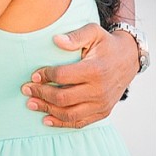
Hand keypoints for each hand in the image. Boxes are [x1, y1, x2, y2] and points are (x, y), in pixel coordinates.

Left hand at [21, 23, 138, 128]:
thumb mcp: (93, 32)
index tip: (33, 75)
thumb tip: (56, 40)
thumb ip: (75, 36)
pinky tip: (46, 119)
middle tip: (25, 90)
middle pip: (63, 98)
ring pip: (69, 114)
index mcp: (95, 70)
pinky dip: (62, 123)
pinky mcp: (103, 112)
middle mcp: (99, 90)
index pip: (62, 76)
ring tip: (31, 104)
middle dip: (41, 94)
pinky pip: (80, 122)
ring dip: (47, 110)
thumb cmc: (107, 44)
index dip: (45, 76)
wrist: (129, 59)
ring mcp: (102, 104)